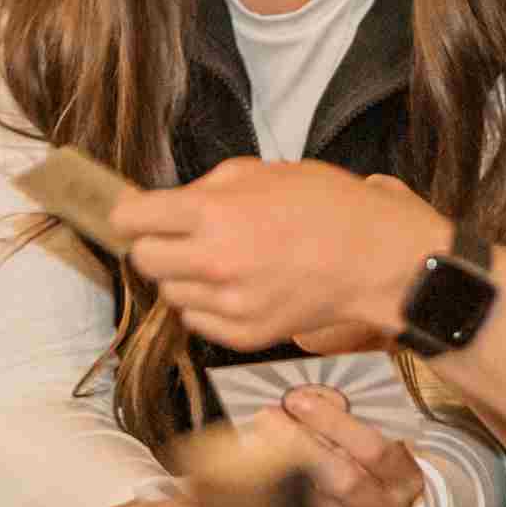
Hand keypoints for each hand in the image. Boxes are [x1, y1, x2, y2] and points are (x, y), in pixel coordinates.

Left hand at [115, 158, 449, 350]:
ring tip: (218, 261)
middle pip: (142, 260)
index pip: (132, 220)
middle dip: (152, 245)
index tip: (135, 214)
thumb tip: (167, 203)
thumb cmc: (326, 207)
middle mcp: (213, 262)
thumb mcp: (261, 172)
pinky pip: (197, 321)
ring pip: (170, 294)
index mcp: (212, 214)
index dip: (129, 214)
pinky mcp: (245, 335)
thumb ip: (207, 187)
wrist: (375, 259)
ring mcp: (229, 304)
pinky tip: (235, 286)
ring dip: (182, 277)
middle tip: (175, 237)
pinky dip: (207, 305)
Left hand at [246, 386, 421, 506]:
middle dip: (300, 447)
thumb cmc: (370, 478)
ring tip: (252, 452)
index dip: (335, 423)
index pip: (374, 449)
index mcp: (405, 479)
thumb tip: (294, 402)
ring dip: (282, 482)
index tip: (297, 400)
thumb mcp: (368, 449)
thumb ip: (340, 428)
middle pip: (346, 482)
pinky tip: (258, 495)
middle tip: (265, 419)